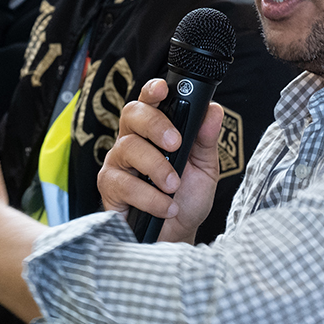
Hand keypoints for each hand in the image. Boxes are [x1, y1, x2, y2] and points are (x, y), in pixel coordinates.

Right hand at [98, 78, 223, 243]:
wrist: (177, 235)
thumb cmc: (187, 198)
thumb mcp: (205, 169)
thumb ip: (206, 140)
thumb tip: (214, 111)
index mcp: (155, 131)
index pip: (149, 101)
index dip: (152, 90)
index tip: (163, 88)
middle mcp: (133, 141)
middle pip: (132, 114)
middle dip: (155, 125)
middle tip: (176, 144)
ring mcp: (118, 163)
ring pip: (129, 148)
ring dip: (156, 167)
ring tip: (174, 186)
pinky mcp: (109, 188)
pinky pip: (124, 183)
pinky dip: (150, 196)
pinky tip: (166, 206)